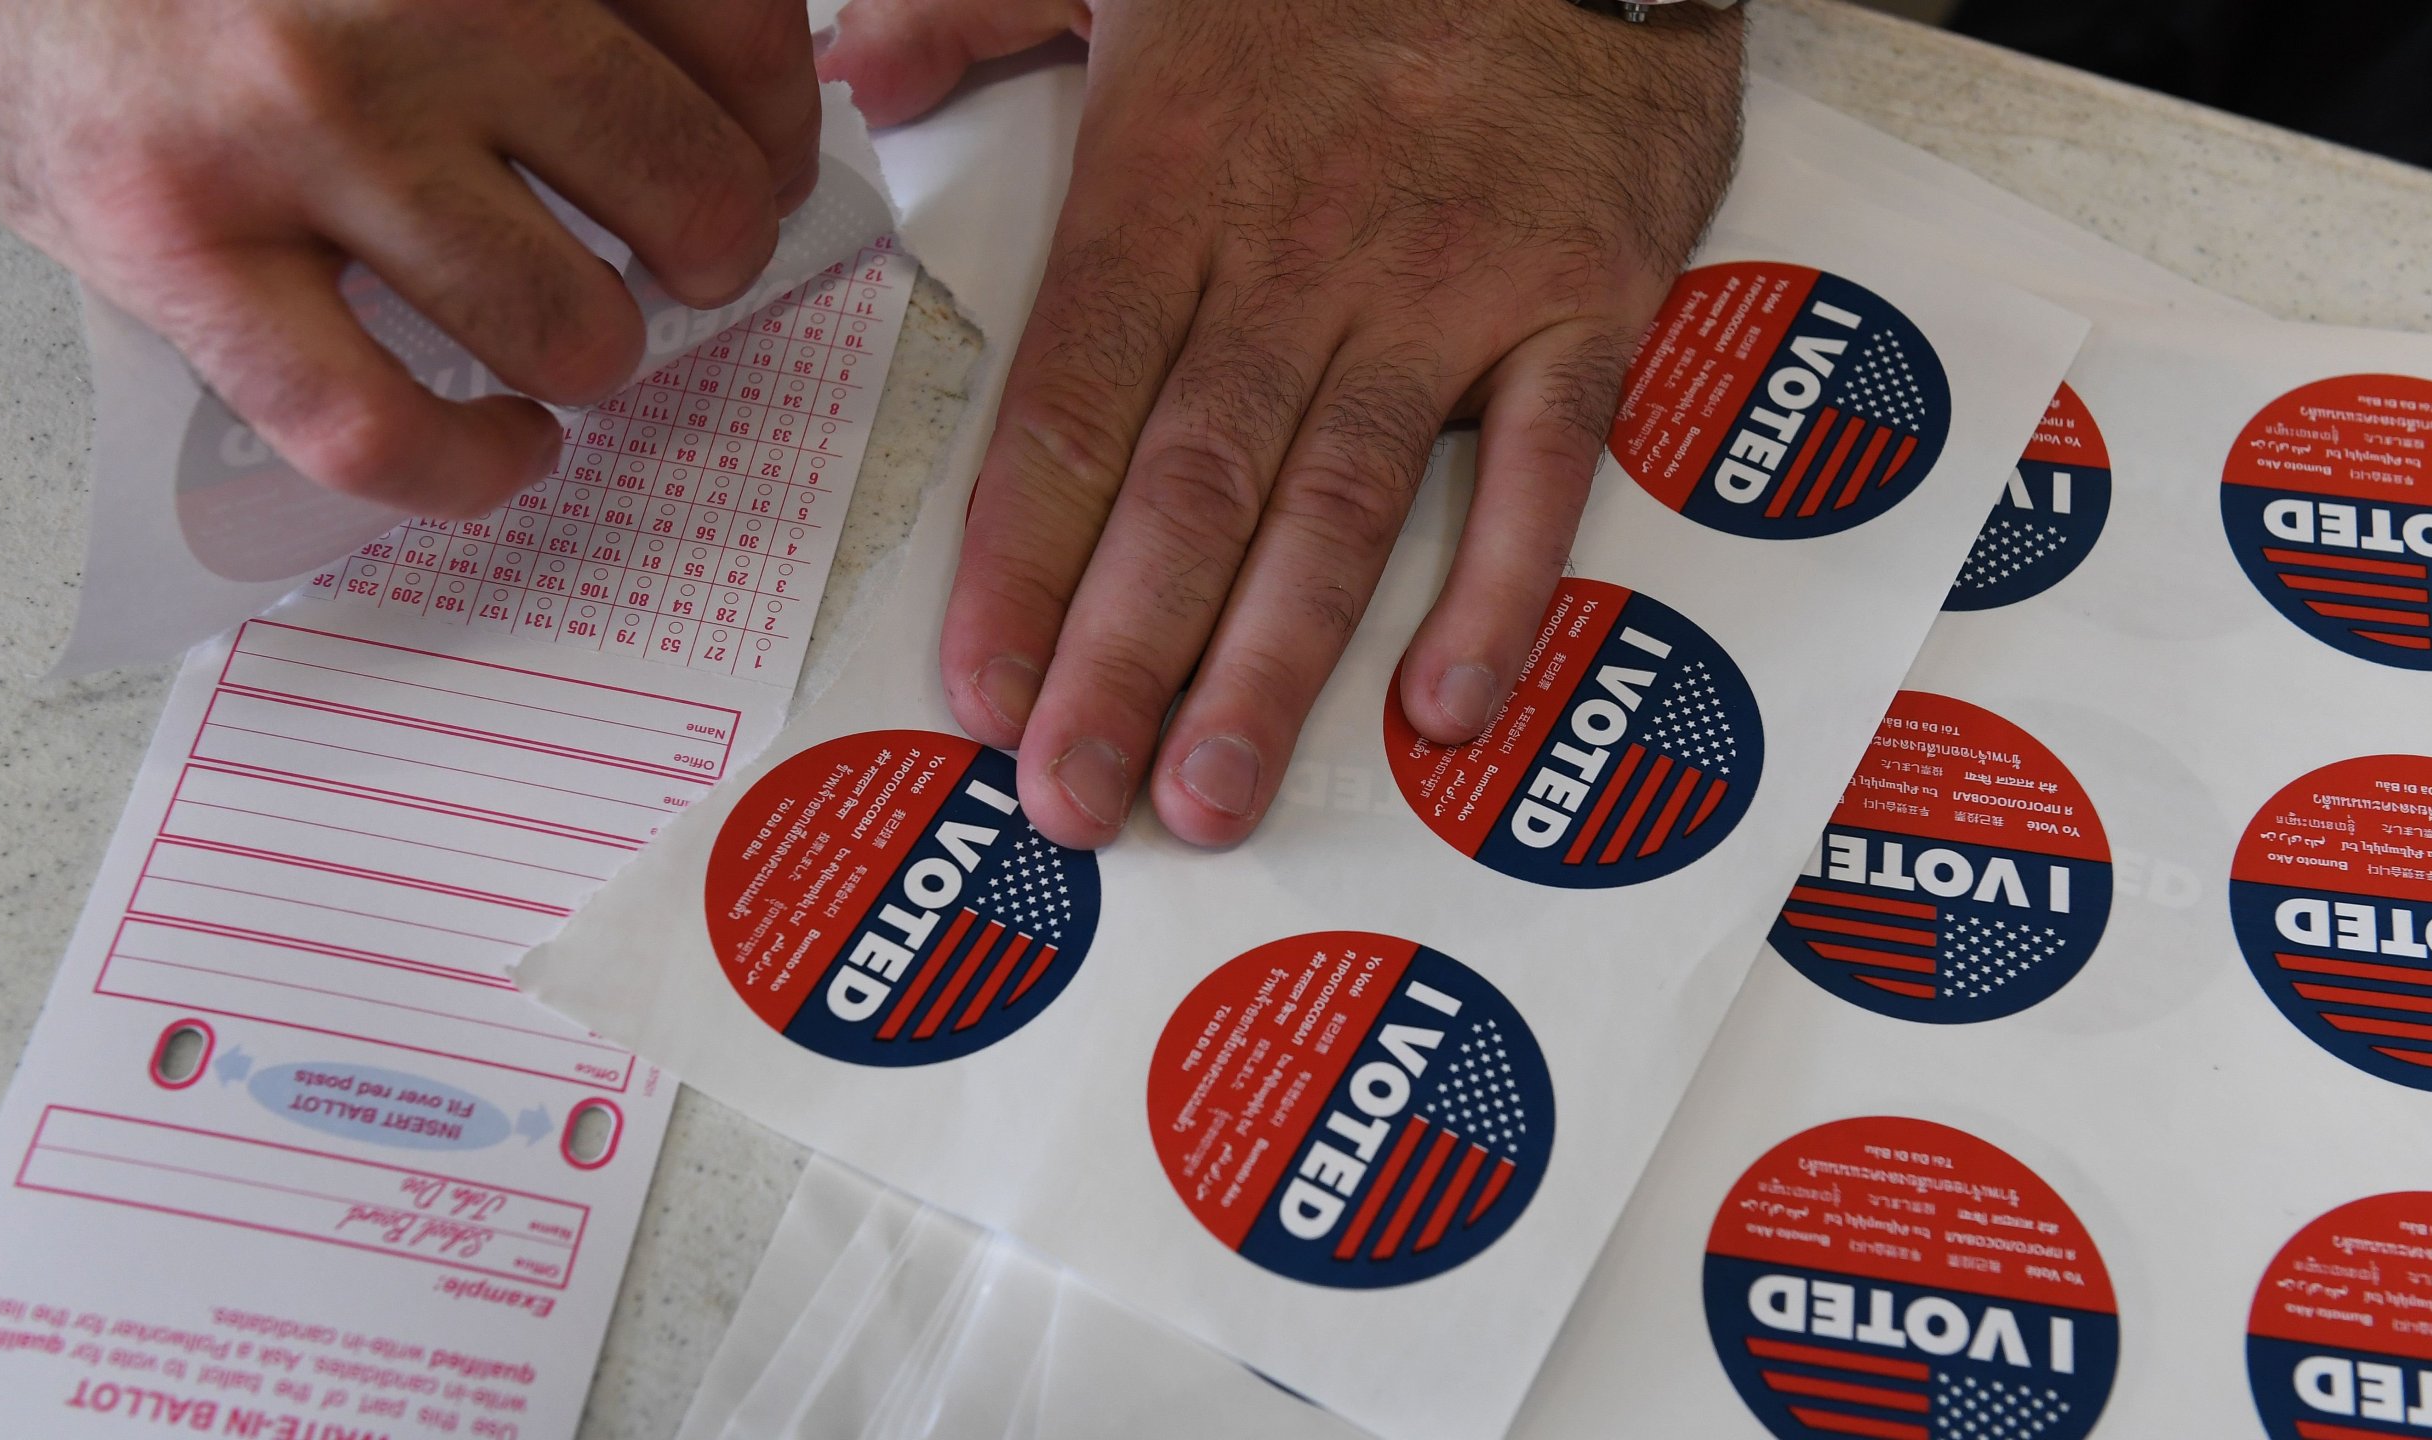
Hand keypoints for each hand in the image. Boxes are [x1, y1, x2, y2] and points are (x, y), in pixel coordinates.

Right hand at [0, 0, 821, 515]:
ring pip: (571, 326)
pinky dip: (472, 467)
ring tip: (561, 324)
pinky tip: (504, 442)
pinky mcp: (179, 245)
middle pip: (689, 188)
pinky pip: (380, 428)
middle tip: (678, 249)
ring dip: (593, 353)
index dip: (777, 120)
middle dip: (712, 247)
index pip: (737, 29)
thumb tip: (732, 98)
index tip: (756, 150)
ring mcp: (290, 125)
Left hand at [822, 0, 1743, 848]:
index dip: (1022, 558)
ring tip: (1212, 798)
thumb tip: (855, 73)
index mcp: (1171, 180)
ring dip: (1272, 664)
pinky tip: (1441, 706)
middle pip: (1190, 488)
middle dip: (1121, 658)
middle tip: (1071, 801)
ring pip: (1337, 503)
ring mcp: (1442, 290)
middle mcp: (1296, 257)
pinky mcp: (1576, 303)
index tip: (978, 691)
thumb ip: (980, 9)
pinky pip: (1538, 465)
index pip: (1074, 403)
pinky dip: (1497, 586)